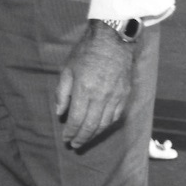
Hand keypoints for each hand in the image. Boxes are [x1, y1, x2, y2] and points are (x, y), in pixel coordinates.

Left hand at [55, 22, 134, 149]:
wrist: (113, 39)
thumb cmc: (86, 52)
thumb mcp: (68, 69)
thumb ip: (63, 92)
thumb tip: (60, 113)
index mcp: (84, 90)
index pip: (76, 119)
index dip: (70, 132)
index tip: (66, 139)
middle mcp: (101, 97)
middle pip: (90, 126)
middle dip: (81, 138)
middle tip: (74, 145)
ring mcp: (115, 97)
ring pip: (104, 124)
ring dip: (94, 135)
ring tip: (85, 139)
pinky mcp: (125, 95)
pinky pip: (115, 116)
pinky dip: (106, 125)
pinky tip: (100, 128)